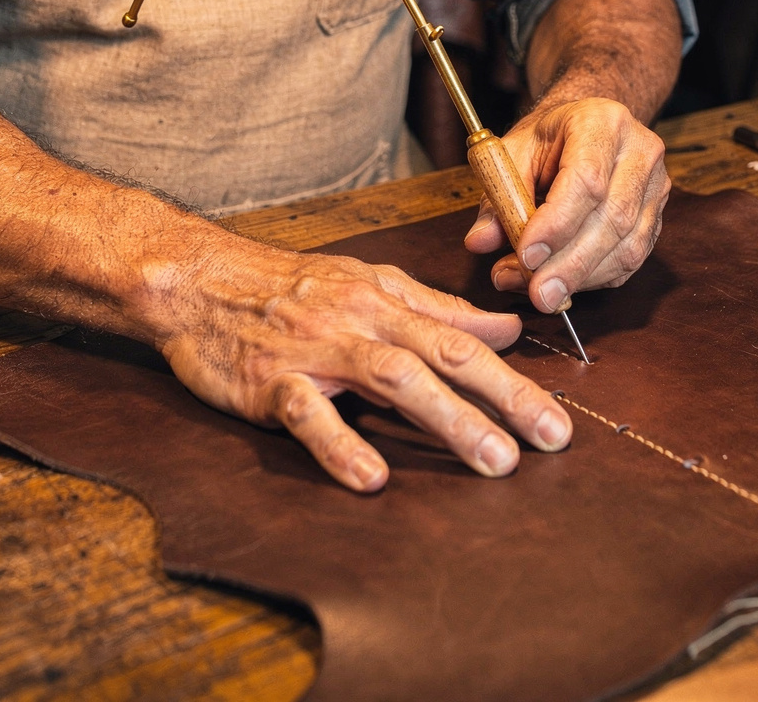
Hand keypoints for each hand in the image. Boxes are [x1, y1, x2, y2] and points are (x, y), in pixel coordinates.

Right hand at [149, 235, 572, 491]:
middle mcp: (360, 321)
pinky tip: (372, 478)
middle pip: (444, 357)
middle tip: (550, 441)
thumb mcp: (369, 284)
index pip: (464, 340)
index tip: (559, 421)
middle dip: (504, 400)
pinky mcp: (270, 382)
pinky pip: (309, 414)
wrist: (198, 278)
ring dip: (448, 419)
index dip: (516, 380)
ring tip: (493, 460)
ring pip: (393, 379)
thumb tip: (507, 328)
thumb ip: (439, 310)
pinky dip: (341, 444)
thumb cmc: (287, 286)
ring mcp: (316, 352)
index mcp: (386, 300)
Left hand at [462, 96, 670, 313]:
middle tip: (535, 293)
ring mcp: (655, 187)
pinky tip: (563, 282)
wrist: (588, 129)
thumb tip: (480, 240)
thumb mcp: (513, 152)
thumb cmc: (550, 139)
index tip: (526, 256)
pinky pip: (630, 261)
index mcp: (602, 123)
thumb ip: (496, 196)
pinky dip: (594, 279)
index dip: (557, 224)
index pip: (587, 180)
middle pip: (612, 219)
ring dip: (579, 278)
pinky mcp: (656, 217)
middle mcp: (639, 152)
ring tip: (536, 289)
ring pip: (627, 248)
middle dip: (569, 265)